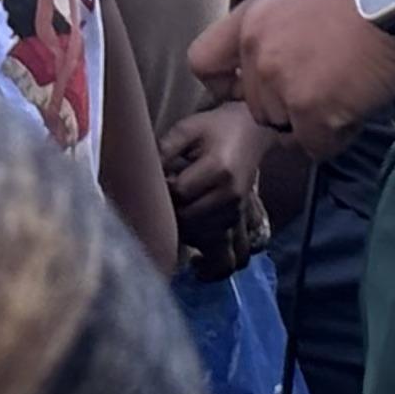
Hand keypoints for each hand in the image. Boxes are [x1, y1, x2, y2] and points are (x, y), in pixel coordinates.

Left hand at [161, 105, 275, 268]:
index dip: (160, 190)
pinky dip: (214, 263)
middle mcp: (231, 196)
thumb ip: (164, 149)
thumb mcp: (187, 128)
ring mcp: (238, 213)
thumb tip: (143, 173)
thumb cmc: (215, 127)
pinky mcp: (240, 222)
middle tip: (157, 205)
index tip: (153, 182)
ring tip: (170, 230)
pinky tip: (197, 265)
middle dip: (169, 215)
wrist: (251, 132)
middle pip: (190, 220)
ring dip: (186, 237)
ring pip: (206, 240)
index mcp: (218, 170)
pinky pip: (231, 253)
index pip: (179, 193)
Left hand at [187, 0, 394, 151]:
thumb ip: (271, 27)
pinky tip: (356, 110)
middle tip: (325, 91)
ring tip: (346, 95)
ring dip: (313, 123)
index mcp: (249, 18)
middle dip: (287, 108)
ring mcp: (281, 83)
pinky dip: (336, 138)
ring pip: (285, 129)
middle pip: (256, 106)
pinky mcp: (310, 110)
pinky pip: (315, 146)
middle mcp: (256, 52)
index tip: (247, 89)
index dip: (225, 84)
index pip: (203, 62)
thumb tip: (267, 58)